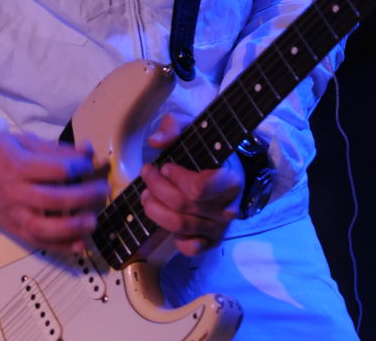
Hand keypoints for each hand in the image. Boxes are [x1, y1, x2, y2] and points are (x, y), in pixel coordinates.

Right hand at [0, 132, 108, 251]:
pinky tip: (79, 244)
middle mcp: (15, 192)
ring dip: (73, 228)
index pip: (56, 170)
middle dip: (83, 196)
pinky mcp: (12, 228)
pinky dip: (59, 247)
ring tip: (93, 221)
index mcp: (17, 165)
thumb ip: (56, 149)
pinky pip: (37, 242)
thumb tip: (87, 150)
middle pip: (54, 200)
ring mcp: (13, 214)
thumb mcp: (23, 141)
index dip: (79, 166)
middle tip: (102, 190)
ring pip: (45, 228)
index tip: (90, 162)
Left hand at [141, 113, 242, 256]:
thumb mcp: (192, 128)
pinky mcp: (211, 242)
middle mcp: (227, 208)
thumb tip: (155, 141)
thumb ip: (174, 127)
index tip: (165, 166)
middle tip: (147, 174)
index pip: (198, 189)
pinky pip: (190, 248)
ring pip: (180, 226)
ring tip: (145, 194)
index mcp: (229, 179)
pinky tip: (166, 218)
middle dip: (157, 188)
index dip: (176, 178)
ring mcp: (220, 228)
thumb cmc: (207, 150)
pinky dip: (174, 237)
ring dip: (155, 210)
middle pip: (182, 205)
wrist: (228, 171)